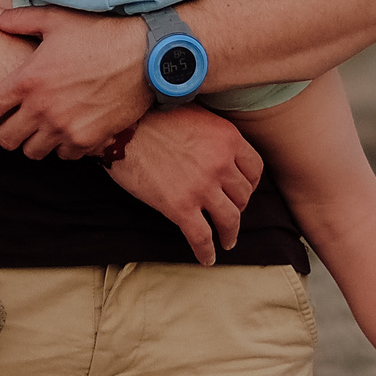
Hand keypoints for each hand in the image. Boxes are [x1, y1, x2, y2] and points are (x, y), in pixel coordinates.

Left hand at [0, 4, 148, 158]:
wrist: (148, 54)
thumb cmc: (101, 32)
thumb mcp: (56, 19)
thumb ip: (18, 21)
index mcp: (28, 80)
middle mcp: (43, 109)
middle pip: (6, 139)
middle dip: (5, 131)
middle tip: (15, 120)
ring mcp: (67, 128)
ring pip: (33, 152)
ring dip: (33, 141)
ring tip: (43, 125)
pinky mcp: (90, 140)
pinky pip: (65, 156)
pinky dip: (63, 146)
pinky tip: (69, 129)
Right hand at [104, 106, 261, 263]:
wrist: (120, 129)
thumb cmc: (151, 118)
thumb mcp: (195, 116)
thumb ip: (213, 135)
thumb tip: (219, 152)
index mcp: (227, 138)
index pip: (255, 168)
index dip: (251, 183)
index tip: (243, 190)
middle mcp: (220, 163)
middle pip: (244, 195)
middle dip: (238, 206)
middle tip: (229, 212)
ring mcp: (201, 187)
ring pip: (230, 219)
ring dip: (230, 233)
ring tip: (227, 241)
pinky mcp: (179, 206)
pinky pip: (201, 237)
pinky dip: (206, 252)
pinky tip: (207, 258)